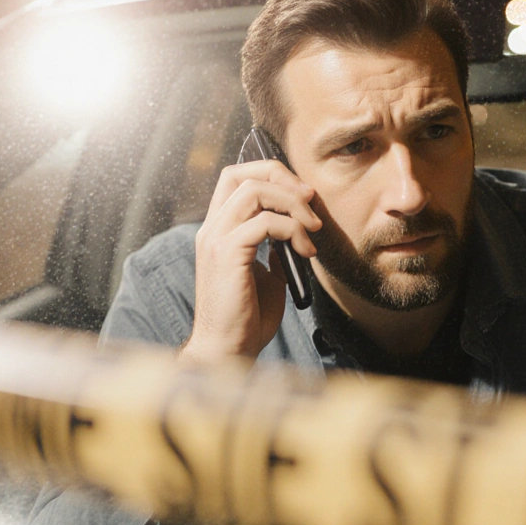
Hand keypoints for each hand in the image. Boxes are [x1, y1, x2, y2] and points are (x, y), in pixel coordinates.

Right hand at [181, 160, 320, 362]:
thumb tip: (293, 235)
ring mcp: (216, 239)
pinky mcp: (227, 254)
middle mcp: (212, 229)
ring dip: (292, 204)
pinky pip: (265, 223)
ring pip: (254, 191)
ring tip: (313, 229)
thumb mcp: (267, 276)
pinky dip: (293, 230)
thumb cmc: (247, 318)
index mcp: (218, 230)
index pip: (236, 177)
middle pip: (244, 175)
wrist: (229, 349)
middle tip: (313, 202)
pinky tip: (305, 252)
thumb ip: (275, 251)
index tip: (303, 195)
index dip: (271, 174)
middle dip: (285, 180)